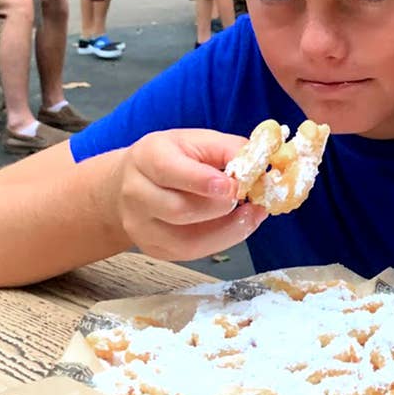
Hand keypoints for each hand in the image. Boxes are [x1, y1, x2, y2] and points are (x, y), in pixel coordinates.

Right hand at [116, 129, 267, 261]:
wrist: (132, 181)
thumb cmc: (174, 157)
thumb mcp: (199, 141)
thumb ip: (230, 149)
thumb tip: (261, 164)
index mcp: (148, 156)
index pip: (169, 170)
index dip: (202, 181)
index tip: (232, 186)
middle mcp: (137, 193)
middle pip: (179, 209)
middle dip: (220, 208)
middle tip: (249, 199)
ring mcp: (141, 226)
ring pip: (186, 240)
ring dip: (227, 229)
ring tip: (249, 214)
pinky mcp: (153, 248)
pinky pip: (191, 253)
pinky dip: (220, 241)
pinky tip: (236, 227)